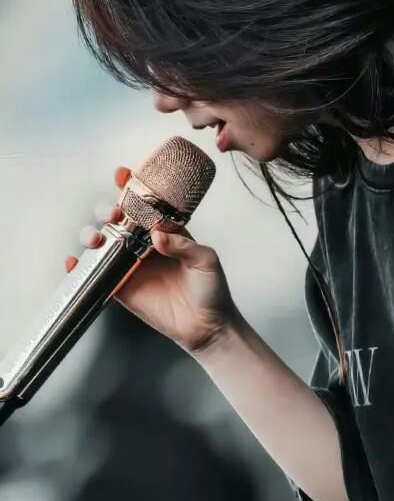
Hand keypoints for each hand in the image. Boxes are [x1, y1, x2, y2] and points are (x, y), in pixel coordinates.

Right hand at [65, 166, 240, 354]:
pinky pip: (96, 273)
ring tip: (97, 238)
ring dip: (93, 235)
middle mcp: (146, 245)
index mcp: (169, 232)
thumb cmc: (212, 290)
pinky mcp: (122, 287)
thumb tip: (157, 235)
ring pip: (104, 242)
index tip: (122, 175)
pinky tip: (74, 263)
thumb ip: (184, 246)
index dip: (133, 188)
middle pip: (119, 220)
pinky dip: (80, 267)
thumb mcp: (206, 261)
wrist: (207, 326)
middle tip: (113, 214)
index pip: (147, 205)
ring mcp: (131, 265)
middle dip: (109, 211)